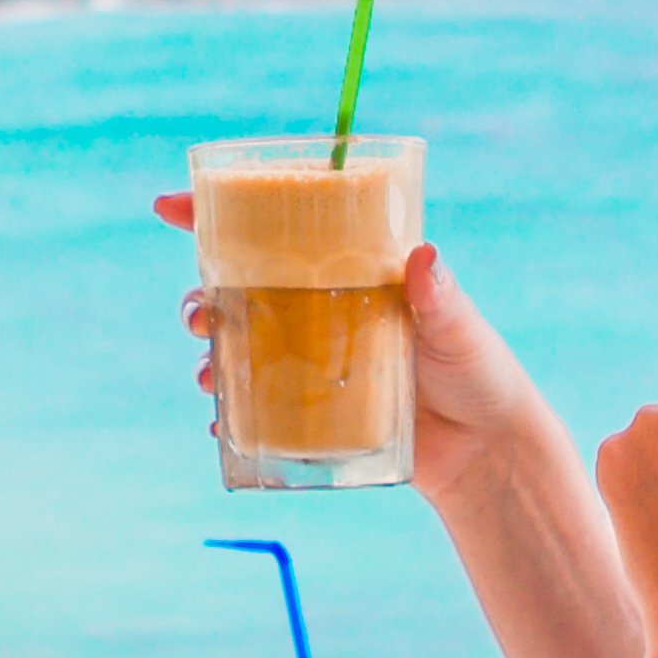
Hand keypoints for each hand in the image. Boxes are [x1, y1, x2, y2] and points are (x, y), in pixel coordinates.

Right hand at [154, 198, 562, 506]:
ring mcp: (310, 365)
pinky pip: (254, 414)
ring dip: (208, 357)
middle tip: (199, 315)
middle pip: (236, 292)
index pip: (276, 233)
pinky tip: (223, 426)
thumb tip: (422, 255)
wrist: (487, 451)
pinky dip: (231, 418)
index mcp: (345, 273)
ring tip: (208, 372)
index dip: (216, 215)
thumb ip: (438, 294)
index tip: (170, 207)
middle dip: (200, 299)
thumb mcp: (458, 325)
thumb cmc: (478, 371)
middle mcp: (318, 314)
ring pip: (236, 350)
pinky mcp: (312, 417)